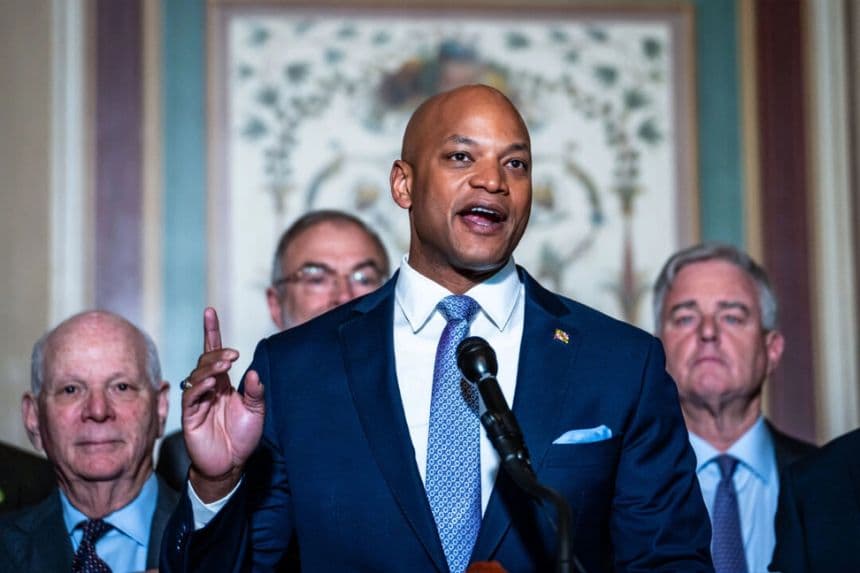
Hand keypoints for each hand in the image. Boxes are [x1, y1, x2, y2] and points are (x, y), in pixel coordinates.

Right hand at [182, 307, 264, 501]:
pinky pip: (191, 397)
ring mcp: (198, 401)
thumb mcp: (256, 411)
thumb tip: (255, 372)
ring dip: (210, 368)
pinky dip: (200, 387)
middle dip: (217, 353)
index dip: (211, 331)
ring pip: (196, 375)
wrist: (231, 464)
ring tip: (224, 366)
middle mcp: (209, 388)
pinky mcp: (190, 416)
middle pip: (205, 361)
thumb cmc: (242, 437)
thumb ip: (256, 392)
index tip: (210, 311)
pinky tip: (211, 384)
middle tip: (233, 356)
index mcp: (224, 383)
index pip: (215, 352)